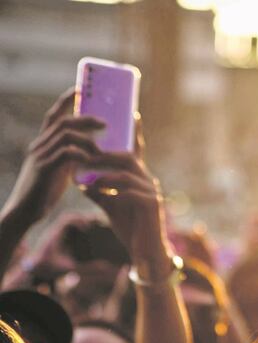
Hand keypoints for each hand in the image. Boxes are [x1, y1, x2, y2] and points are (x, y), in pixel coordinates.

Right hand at [2, 89, 102, 224]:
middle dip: (85, 117)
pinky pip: (65, 154)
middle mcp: (40, 145)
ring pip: (65, 135)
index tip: (82, 88)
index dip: (66, 100)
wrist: (25, 211)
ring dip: (87, 138)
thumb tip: (90, 149)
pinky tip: (91, 160)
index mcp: (43, 143)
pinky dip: (81, 154)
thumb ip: (70, 157)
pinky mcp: (45, 170)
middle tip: (106, 122)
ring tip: (102, 147)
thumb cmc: (44, 192)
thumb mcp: (58, 169)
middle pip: (63, 121)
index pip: (53, 115)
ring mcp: (41, 156)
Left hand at [82, 125, 171, 275]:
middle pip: (127, 156)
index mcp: (139, 179)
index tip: (129, 112)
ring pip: (126, 171)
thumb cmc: (131, 228)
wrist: (146, 253)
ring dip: (102, 170)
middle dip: (104, 152)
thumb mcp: (110, 206)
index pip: (135, 151)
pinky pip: (127, 190)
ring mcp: (152, 193)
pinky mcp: (150, 206)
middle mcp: (148, 182)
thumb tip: (81, 179)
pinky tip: (92, 190)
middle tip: (82, 151)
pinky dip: (108, 188)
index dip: (133, 132)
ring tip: (83, 172)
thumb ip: (99, 191)